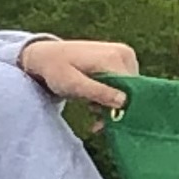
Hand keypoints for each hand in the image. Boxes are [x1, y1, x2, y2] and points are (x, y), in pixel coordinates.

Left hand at [21, 34, 135, 113]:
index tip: (105, 123)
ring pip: (127, 90)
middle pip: (131, 90)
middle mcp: (125, 54)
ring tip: (92, 110)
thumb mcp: (73, 84)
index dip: (121, 109)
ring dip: (112, 106)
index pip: (132, 90)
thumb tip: (124, 101)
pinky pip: (123, 85)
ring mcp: (124, 56)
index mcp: (115, 58)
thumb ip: (98, 91)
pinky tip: (96, 105)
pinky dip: (111, 98)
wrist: (47, 55)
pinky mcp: (120, 61)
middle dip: (115, 109)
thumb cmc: (56, 69)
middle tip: (96, 123)